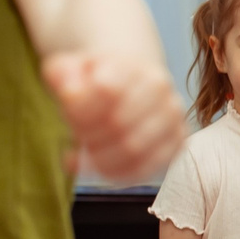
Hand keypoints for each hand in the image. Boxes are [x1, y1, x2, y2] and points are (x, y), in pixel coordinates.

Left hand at [43, 52, 186, 184]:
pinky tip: (101, 166)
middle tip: (77, 136)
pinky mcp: (178, 143)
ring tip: (88, 151)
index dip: (79, 110)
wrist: (129, 86)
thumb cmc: (94, 82)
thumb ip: (61, 74)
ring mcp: (173, 116)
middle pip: (118, 123)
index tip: (67, 113)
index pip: (105, 91)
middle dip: (88, 135)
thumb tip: (71, 94)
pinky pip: (146, 168)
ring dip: (101, 156)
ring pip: (134, 148)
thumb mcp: (69, 69)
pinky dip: (117, 172)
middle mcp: (160, 88)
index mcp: (132, 66)